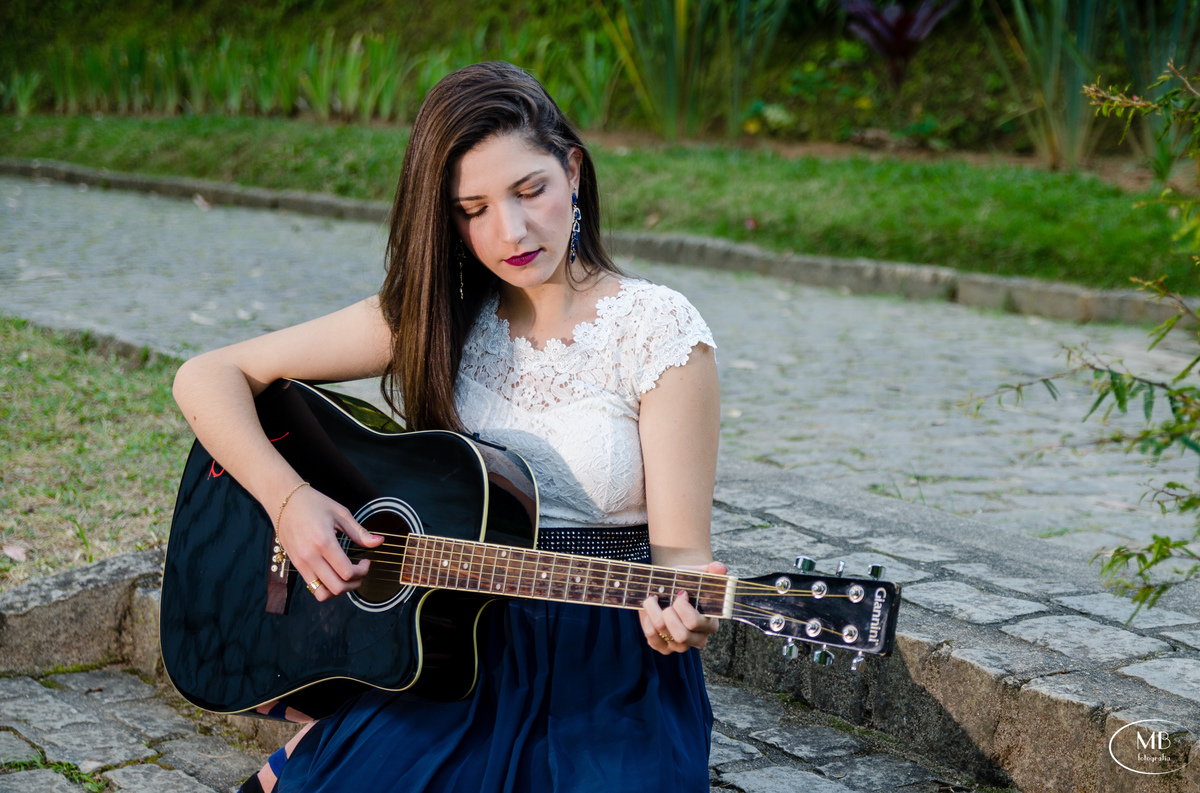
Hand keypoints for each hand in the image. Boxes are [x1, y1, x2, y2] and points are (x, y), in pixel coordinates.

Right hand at [275, 485, 384, 601]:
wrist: (284, 501)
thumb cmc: (313, 503)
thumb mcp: (341, 513)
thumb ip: (360, 532)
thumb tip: (379, 541)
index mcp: (323, 542)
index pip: (346, 572)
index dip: (362, 571)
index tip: (366, 561)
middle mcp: (310, 556)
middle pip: (336, 588)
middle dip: (354, 584)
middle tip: (360, 571)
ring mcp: (300, 563)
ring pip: (322, 593)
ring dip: (339, 589)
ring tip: (346, 576)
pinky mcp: (295, 565)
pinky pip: (312, 586)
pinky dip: (326, 585)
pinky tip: (333, 572)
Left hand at [640, 561, 726, 654]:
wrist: (672, 587)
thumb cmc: (688, 582)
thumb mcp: (699, 574)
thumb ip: (712, 570)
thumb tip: (721, 568)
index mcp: (710, 624)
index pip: (694, 623)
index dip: (683, 607)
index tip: (681, 593)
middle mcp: (698, 639)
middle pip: (681, 635)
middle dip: (668, 614)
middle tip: (667, 600)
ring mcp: (681, 646)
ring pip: (663, 634)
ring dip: (653, 612)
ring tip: (653, 598)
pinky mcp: (665, 648)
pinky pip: (652, 639)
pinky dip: (647, 622)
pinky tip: (650, 611)